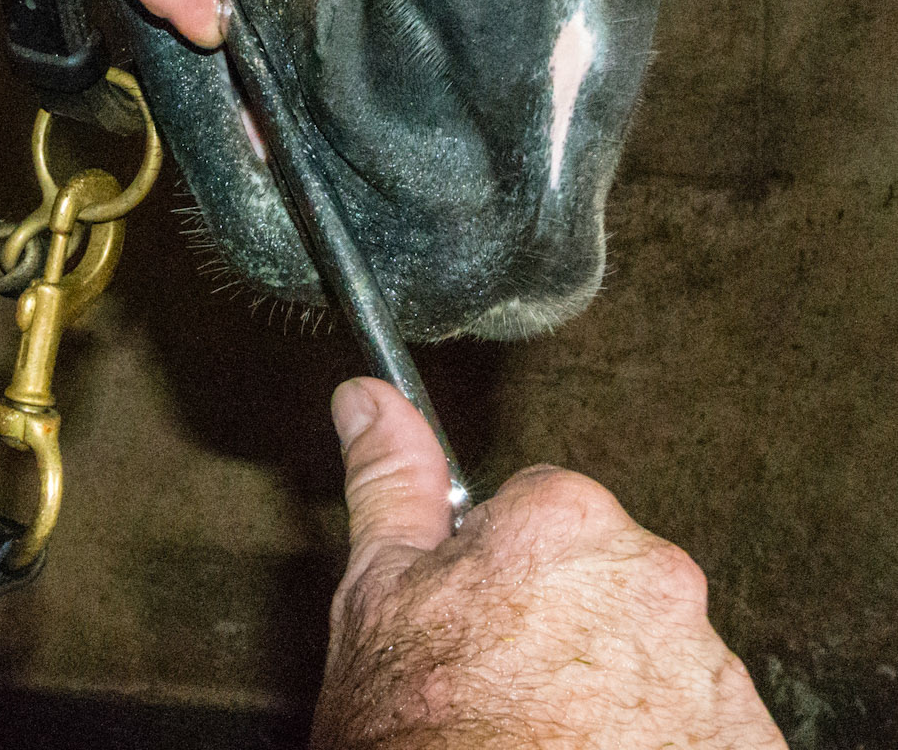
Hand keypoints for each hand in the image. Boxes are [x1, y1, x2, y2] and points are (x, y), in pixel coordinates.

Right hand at [314, 379, 782, 748]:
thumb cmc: (423, 736)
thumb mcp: (377, 600)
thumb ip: (392, 483)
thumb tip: (371, 402)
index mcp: (565, 520)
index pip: (548, 515)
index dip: (506, 576)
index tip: (486, 627)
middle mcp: (653, 578)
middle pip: (612, 582)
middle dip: (572, 625)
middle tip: (515, 690)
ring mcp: (708, 667)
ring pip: (660, 656)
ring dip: (625, 690)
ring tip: (559, 738)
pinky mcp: (748, 742)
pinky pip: (710, 727)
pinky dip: (672, 743)